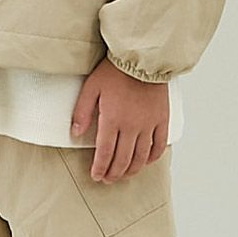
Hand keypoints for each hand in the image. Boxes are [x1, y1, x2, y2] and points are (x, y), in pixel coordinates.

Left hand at [69, 56, 169, 183]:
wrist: (141, 57)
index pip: (104, 153)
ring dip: (131, 170)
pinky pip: (159, 146)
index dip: (100, 168)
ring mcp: (148, 125)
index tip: (96, 175)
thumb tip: (75, 132)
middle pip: (122, 160)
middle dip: (113, 173)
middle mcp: (131, 126)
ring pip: (140, 157)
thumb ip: (82, 111)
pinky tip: (145, 161)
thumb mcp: (92, 86)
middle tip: (108, 179)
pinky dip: (151, 158)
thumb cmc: (115, 70)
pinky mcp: (161, 120)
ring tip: (123, 174)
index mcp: (112, 119)